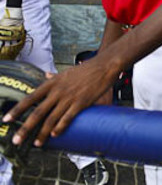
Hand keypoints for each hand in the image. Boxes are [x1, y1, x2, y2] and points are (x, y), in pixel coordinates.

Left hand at [2, 57, 118, 146]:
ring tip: (37, 144)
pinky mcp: (81, 102)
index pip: (30, 98)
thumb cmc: (86, 69)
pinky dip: (60, 127)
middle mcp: (58, 91)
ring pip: (51, 119)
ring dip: (42, 133)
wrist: (105, 65)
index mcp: (52, 83)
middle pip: (37, 112)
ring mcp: (69, 97)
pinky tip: (54, 135)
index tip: (6, 120)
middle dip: (25, 128)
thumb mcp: (66, 72)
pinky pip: (68, 117)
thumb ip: (55, 77)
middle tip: (16, 140)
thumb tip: (46, 76)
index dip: (17, 110)